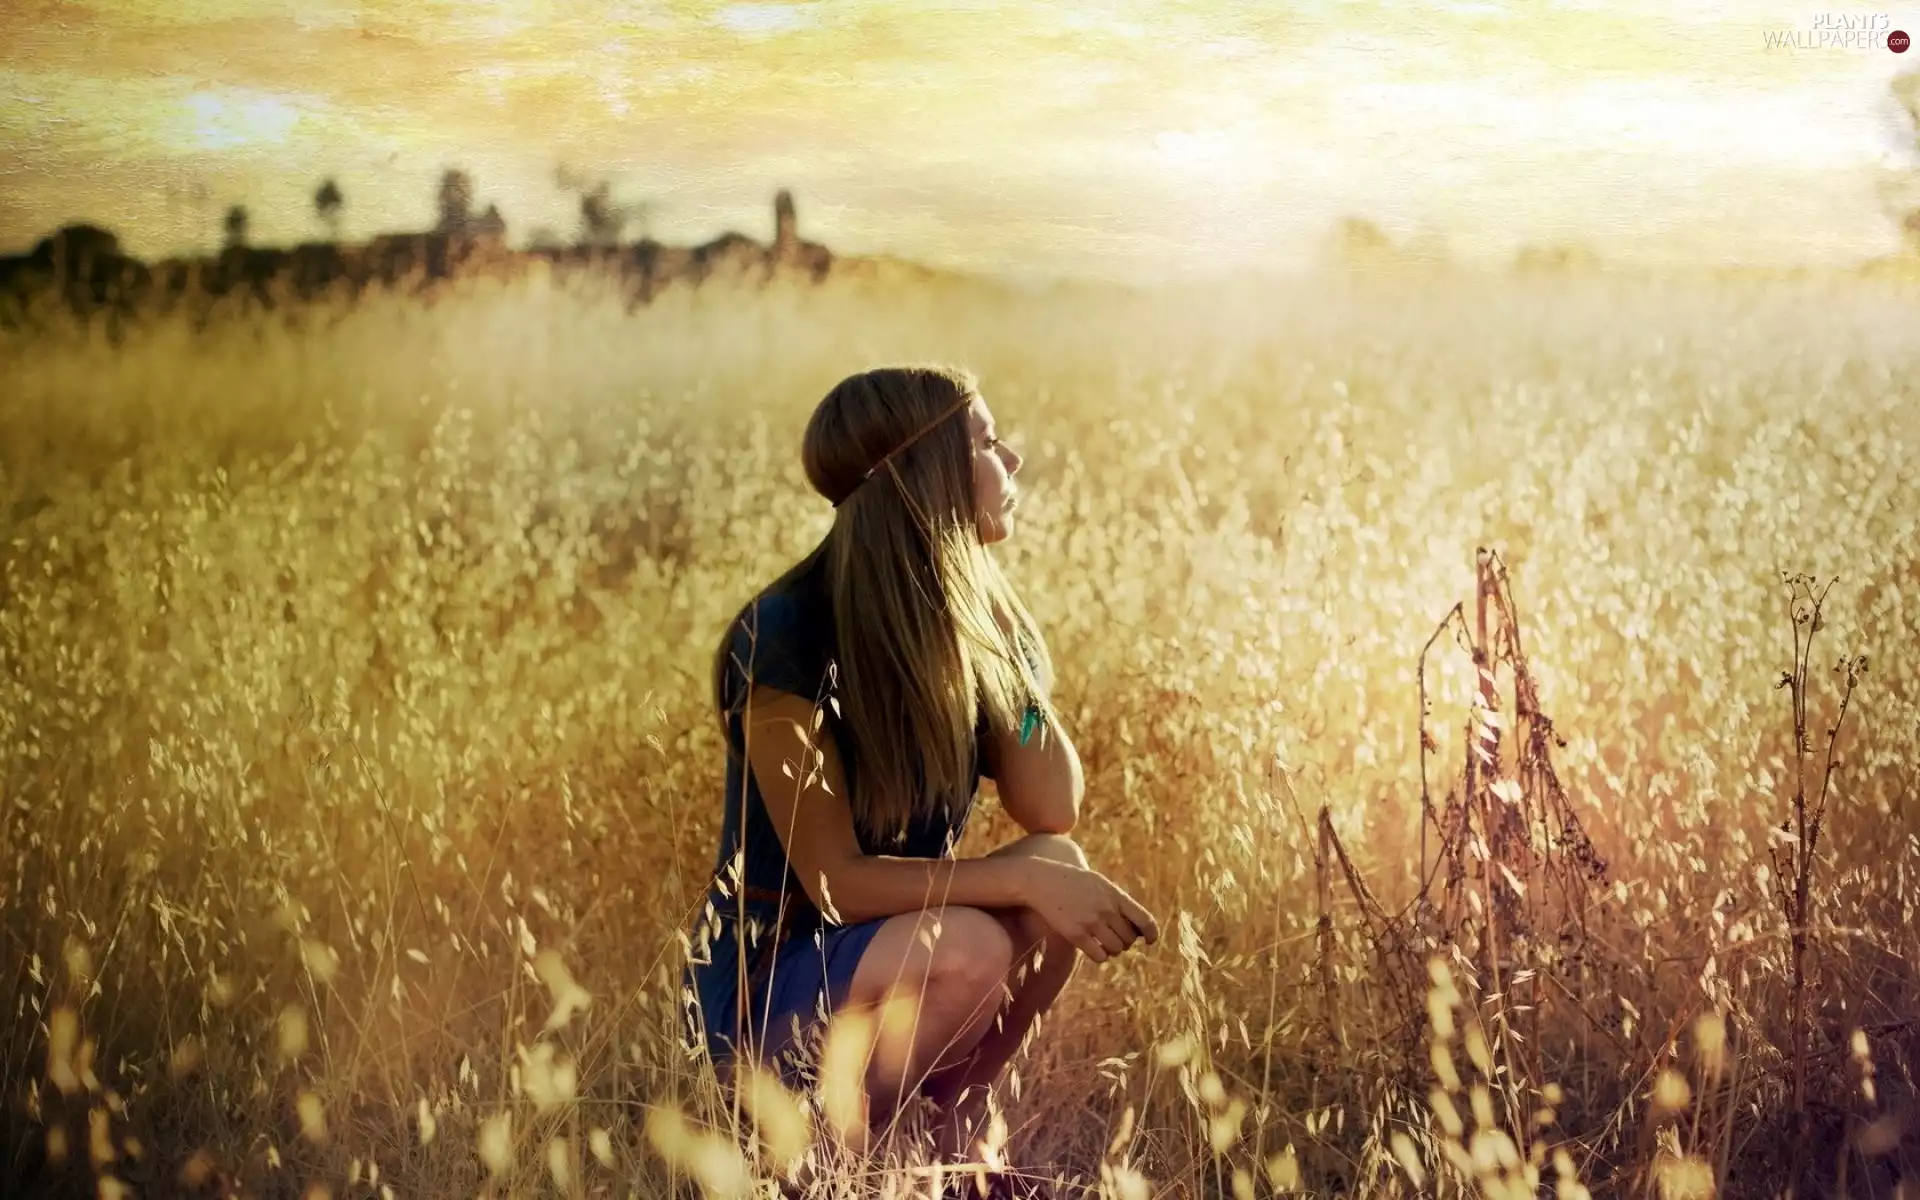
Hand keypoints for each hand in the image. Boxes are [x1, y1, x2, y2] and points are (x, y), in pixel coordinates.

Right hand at [1020, 859, 1158, 963]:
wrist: (1041, 881)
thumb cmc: (1072, 882)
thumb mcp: (1100, 884)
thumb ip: (1118, 902)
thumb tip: (1137, 928)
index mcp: (1116, 895)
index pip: (1145, 920)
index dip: (1152, 934)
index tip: (1150, 941)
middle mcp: (1106, 909)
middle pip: (1130, 939)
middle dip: (1126, 942)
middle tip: (1116, 938)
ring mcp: (1091, 922)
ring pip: (1116, 949)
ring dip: (1113, 950)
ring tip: (1104, 944)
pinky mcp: (1076, 934)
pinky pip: (1099, 956)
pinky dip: (1101, 956)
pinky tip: (1093, 949)